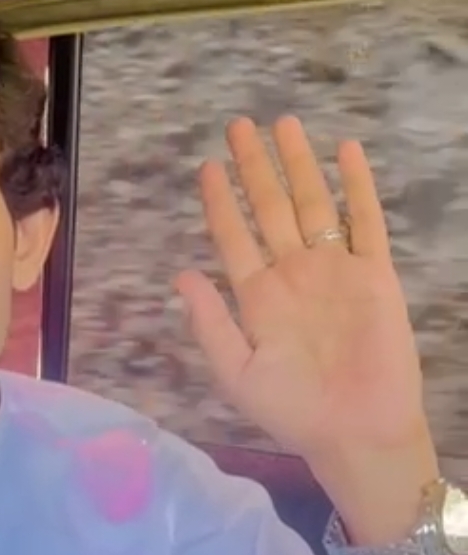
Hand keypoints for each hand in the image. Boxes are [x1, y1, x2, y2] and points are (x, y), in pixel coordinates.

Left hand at [175, 116, 426, 463]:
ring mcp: (334, 271)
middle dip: (254, 166)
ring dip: (299, 164)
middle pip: (271, 207)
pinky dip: (357, 186)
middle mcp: (294, 275)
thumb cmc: (293, 410)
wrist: (355, 430)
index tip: (208, 166)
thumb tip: (181, 275)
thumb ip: (210, 322)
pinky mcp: (374, 275)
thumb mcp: (237, 371)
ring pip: (314, 203)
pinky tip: (346, 151)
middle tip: (239, 125)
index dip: (219, 201)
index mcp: (258, 297)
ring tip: (285, 123)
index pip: (234, 236)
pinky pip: (366, 221)